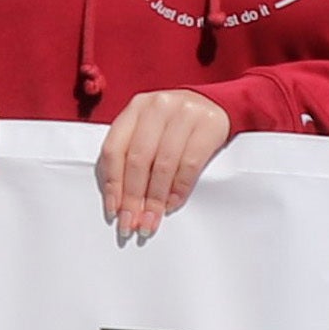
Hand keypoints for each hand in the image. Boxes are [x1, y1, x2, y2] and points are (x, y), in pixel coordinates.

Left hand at [94, 90, 234, 238]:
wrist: (216, 105)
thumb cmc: (175, 124)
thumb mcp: (150, 130)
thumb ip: (133, 155)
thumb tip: (121, 203)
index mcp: (136, 108)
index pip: (115, 148)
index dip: (112, 183)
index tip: (114, 211)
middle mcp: (157, 107)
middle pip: (138, 159)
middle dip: (133, 198)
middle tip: (132, 224)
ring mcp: (184, 113)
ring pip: (163, 164)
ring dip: (155, 199)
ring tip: (151, 221)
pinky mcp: (208, 125)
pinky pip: (189, 164)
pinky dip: (178, 189)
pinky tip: (171, 205)